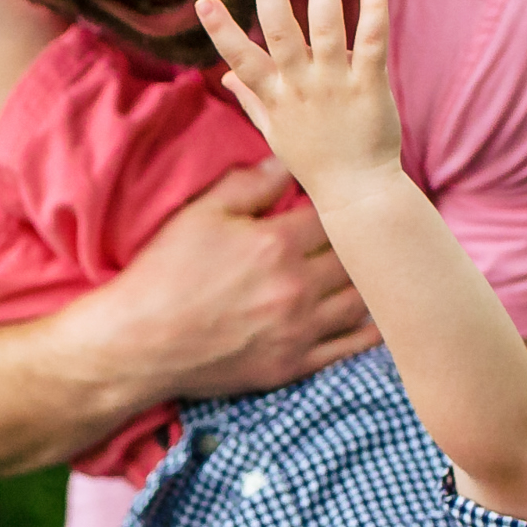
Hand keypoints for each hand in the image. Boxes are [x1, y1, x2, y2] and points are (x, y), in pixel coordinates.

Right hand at [90, 158, 379, 402]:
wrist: (140, 344)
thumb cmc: (164, 275)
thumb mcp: (200, 214)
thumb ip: (249, 184)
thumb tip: (287, 161)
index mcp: (277, 243)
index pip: (334, 215)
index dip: (345, 204)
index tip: (351, 198)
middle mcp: (298, 287)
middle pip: (357, 258)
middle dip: (368, 242)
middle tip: (380, 232)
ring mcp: (300, 330)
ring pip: (362, 302)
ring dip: (376, 284)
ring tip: (386, 270)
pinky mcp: (293, 365)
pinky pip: (349, 348)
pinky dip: (371, 332)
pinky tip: (383, 318)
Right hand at [196, 0, 402, 215]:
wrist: (357, 192)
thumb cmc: (315, 161)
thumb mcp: (275, 132)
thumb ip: (252, 100)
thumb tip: (227, 77)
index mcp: (275, 97)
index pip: (241, 60)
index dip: (222, 31)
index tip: (203, 0)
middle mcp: (301, 89)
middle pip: (282, 36)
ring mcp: (335, 87)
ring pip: (327, 33)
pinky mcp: (369, 89)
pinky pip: (371, 47)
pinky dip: (374, 15)